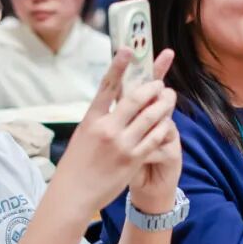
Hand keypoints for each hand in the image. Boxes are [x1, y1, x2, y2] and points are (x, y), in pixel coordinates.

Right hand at [51, 48, 177, 218]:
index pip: (107, 86)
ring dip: (164, 104)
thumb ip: (99, 120)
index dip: (118, 66)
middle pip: (135, 98)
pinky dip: (163, 127)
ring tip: (170, 97)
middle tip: (161, 83)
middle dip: (152, 87)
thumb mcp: (82, 136)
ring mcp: (121, 144)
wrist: (72, 194)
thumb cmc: (76, 165)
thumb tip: (113, 105)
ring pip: (150, 116)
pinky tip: (168, 121)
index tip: (128, 49)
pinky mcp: (133, 159)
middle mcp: (106, 128)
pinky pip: (154, 137)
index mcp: (91, 119)